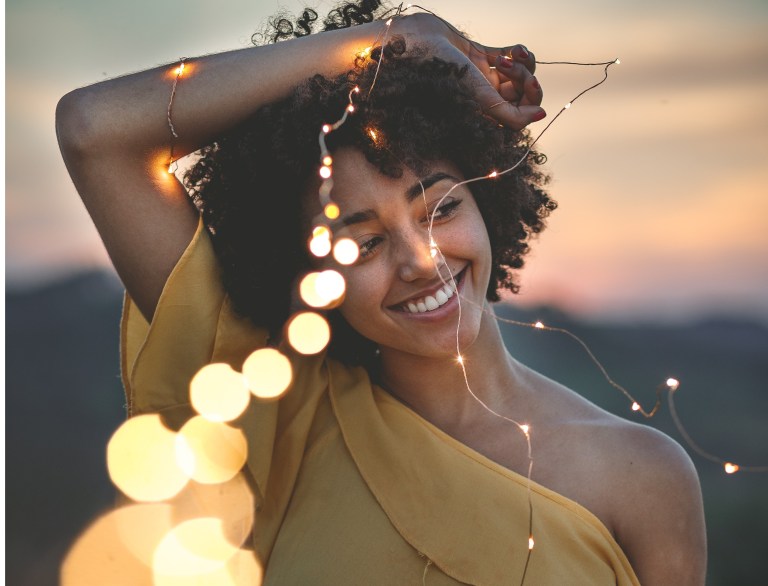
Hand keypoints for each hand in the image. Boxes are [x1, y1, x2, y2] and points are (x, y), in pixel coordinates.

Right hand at [402, 14, 544, 129]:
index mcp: (482, 113)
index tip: (530, 84)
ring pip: (518, 73)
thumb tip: (542, 116)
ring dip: (521, 63)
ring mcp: (481, 75)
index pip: (520, 115)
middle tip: (516, 70)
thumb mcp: (481, 99)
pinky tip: (514, 48)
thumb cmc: (442, 74)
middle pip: (521, 94)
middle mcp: (483, 97)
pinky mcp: (478, 55)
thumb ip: (512, 115)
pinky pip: (508, 56)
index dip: (531, 101)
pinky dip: (517, 51)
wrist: (416, 45)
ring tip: (510, 55)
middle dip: (526, 80)